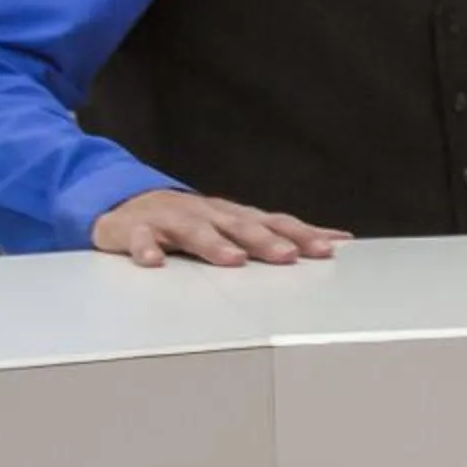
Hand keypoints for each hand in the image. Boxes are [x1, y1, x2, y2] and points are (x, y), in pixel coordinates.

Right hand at [90, 189, 349, 269]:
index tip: (329, 249)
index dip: (302, 234)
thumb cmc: (192, 220)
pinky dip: (146, 249)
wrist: (128, 203)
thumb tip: (337, 240)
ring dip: (215, 244)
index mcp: (235, 216)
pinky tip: (154, 262)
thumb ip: (282, 233)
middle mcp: (209, 213)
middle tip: (289, 256)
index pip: (275, 222)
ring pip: (195, 230)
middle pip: (240, 225)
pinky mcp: (136, 229)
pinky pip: (140, 239)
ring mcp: (172, 219)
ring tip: (234, 260)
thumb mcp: (238, 225)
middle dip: (266, 240)